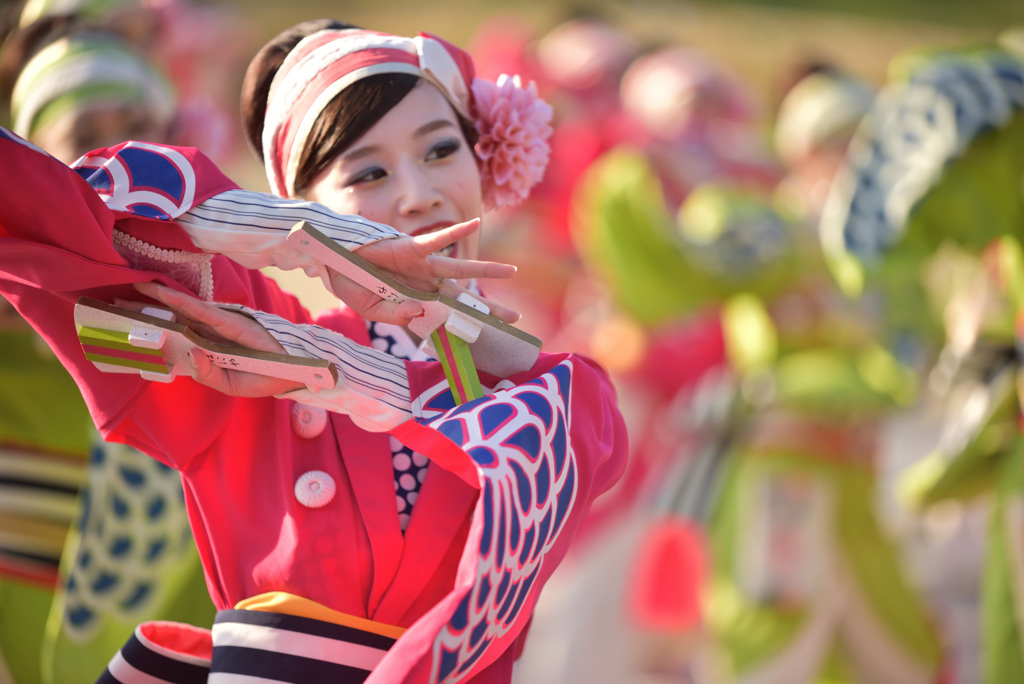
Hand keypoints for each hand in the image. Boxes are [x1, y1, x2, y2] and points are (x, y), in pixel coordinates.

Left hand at [130, 282, 303, 396]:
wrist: (294, 371)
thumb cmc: (262, 377)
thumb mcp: (229, 385)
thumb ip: (207, 374)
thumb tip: (190, 355)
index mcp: (204, 351)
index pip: (172, 338)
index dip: (150, 331)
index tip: (123, 326)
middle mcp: (206, 335)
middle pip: (171, 319)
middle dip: (146, 310)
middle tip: (115, 301)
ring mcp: (217, 326)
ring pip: (181, 309)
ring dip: (157, 299)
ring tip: (132, 289)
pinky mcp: (229, 320)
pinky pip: (200, 309)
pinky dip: (180, 300)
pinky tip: (161, 293)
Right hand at [341, 219, 520, 323]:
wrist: (332, 262)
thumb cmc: (351, 284)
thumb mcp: (371, 309)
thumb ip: (394, 315)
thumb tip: (418, 312)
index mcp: (416, 302)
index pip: (449, 318)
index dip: (467, 328)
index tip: (492, 342)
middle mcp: (425, 285)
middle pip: (464, 299)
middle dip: (489, 310)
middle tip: (516, 319)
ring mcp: (420, 266)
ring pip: (459, 270)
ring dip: (485, 270)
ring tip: (511, 272)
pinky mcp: (410, 248)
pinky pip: (436, 239)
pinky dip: (454, 232)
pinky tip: (475, 223)